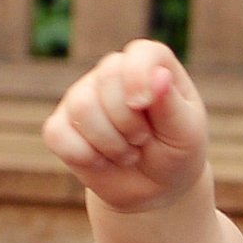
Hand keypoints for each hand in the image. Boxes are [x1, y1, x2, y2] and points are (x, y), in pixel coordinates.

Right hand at [41, 39, 209, 211]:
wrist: (154, 188)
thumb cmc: (175, 153)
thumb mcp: (185, 133)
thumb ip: (172, 105)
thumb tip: (160, 75)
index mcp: (150, 65)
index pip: (140, 54)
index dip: (138, 77)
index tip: (144, 105)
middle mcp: (112, 72)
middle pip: (107, 81)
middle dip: (129, 123)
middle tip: (143, 141)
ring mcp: (82, 96)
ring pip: (82, 107)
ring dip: (111, 143)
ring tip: (128, 153)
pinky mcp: (61, 125)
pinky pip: (57, 134)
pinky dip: (84, 157)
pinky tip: (102, 161)